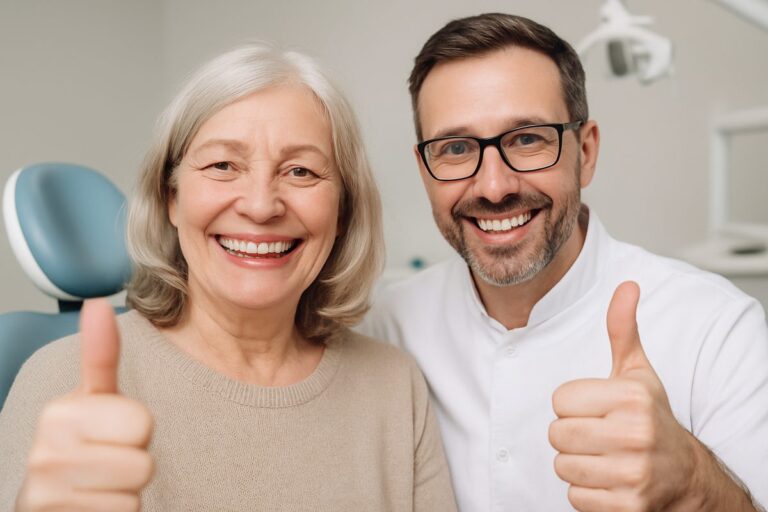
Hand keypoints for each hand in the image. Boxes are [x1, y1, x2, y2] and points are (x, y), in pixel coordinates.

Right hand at [16, 299, 153, 510]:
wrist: (53, 505)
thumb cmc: (81, 449)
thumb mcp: (91, 399)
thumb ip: (100, 354)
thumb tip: (98, 303)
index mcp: (59, 413)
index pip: (142, 422)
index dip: (137, 431)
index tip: (110, 433)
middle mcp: (45, 453)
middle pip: (142, 460)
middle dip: (134, 464)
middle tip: (108, 463)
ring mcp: (47, 495)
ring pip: (134, 493)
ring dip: (126, 494)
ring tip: (100, 486)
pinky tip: (94, 508)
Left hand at [548, 281, 695, 510]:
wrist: (684, 475)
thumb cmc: (651, 417)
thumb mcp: (638, 372)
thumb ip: (623, 330)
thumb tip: (626, 285)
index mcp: (632, 398)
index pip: (559, 401)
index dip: (572, 405)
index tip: (596, 409)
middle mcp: (634, 435)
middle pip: (556, 434)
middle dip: (571, 435)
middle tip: (597, 434)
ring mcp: (633, 474)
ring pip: (563, 467)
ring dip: (576, 464)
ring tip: (603, 456)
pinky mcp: (627, 506)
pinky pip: (574, 498)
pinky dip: (586, 493)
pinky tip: (609, 480)